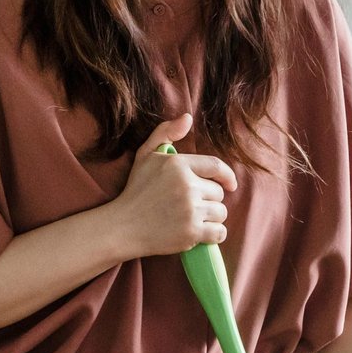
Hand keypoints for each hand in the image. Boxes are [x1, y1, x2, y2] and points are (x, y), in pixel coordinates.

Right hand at [105, 113, 236, 258]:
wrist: (122, 226)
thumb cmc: (135, 190)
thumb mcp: (145, 155)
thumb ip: (165, 133)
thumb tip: (187, 117)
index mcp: (178, 164)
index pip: (216, 166)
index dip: (227, 176)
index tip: (229, 185)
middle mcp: (186, 185)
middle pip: (218, 192)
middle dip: (209, 199)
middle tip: (190, 204)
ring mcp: (190, 210)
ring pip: (220, 212)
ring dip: (211, 217)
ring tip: (192, 218)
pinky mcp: (192, 232)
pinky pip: (219, 232)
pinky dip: (213, 234)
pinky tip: (200, 232)